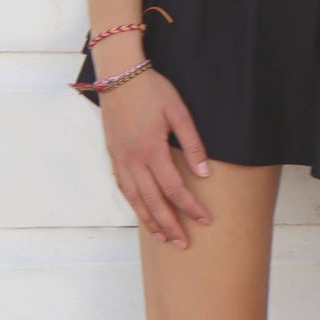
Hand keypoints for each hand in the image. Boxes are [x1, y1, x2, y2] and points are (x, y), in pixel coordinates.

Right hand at [101, 69, 212, 247]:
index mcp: (152, 149)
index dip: (190, 207)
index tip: (205, 220)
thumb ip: (192, 144)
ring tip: (164, 238)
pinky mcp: (114, 155)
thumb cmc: (152, 90)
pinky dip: (134, 205)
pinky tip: (143, 213)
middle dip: (170, 225)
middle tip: (183, 244)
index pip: (174, 188)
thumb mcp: (178, 112)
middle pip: (154, 201)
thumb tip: (204, 173)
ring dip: (150, 221)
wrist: (118, 75)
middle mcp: (134, 159)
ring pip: (136, 199)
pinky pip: (124, 187)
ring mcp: (121, 159)